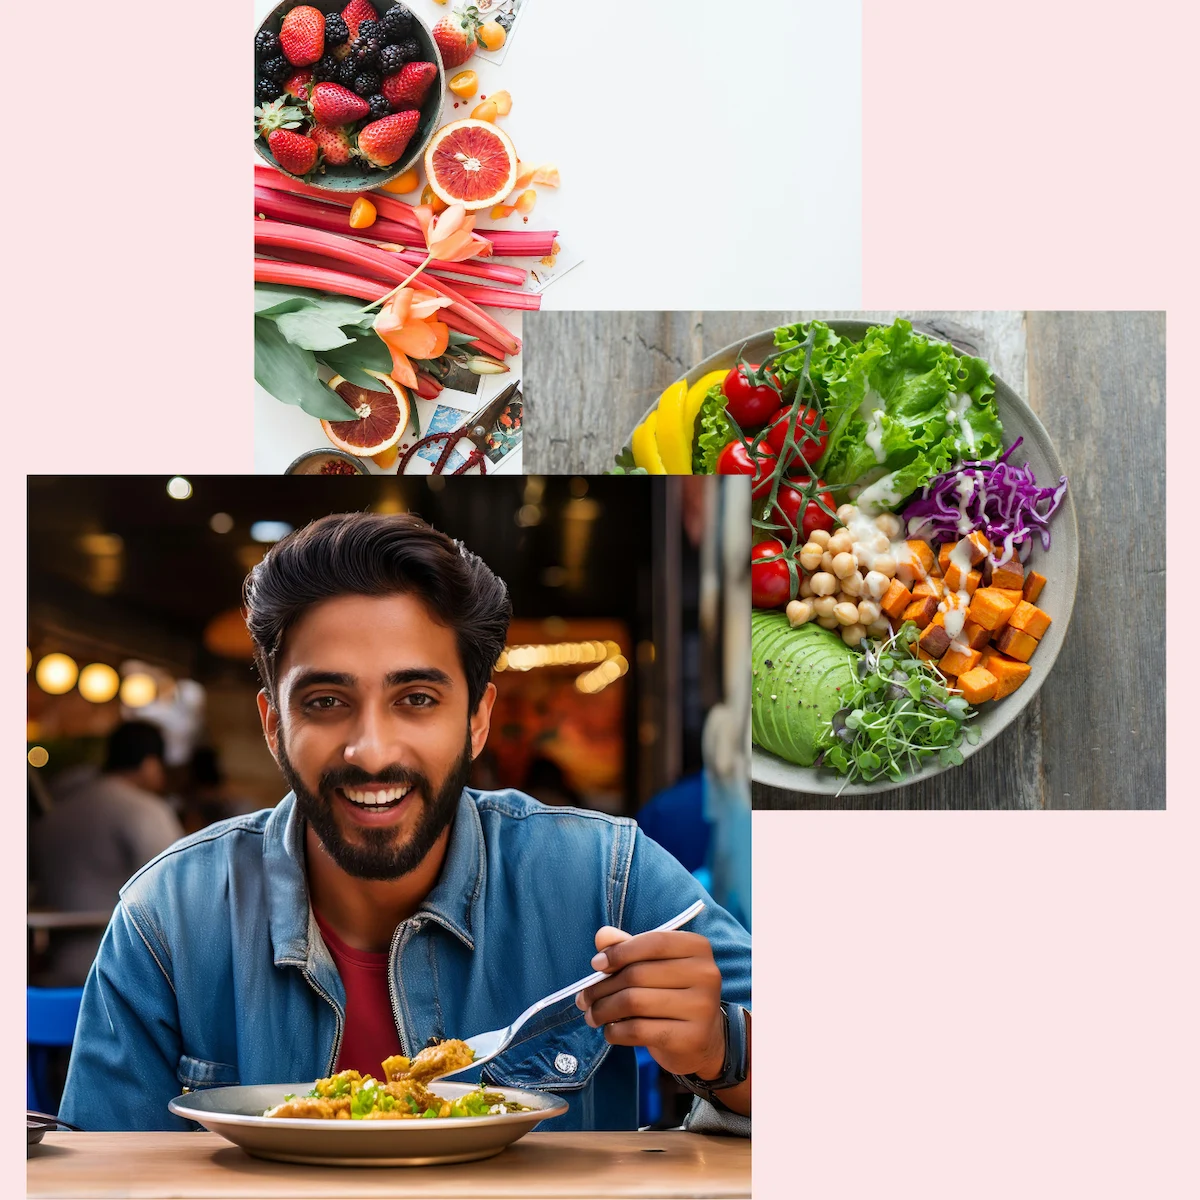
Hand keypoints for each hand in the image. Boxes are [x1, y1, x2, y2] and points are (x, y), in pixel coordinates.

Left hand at [574, 926, 725, 1079]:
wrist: (705, 1041)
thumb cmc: (673, 994)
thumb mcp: (655, 965)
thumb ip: (629, 947)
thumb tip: (601, 936)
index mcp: (697, 947)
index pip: (653, 942)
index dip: (619, 952)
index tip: (596, 965)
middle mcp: (705, 974)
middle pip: (638, 974)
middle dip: (602, 987)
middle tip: (584, 998)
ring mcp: (702, 1007)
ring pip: (634, 1002)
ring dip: (604, 1010)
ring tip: (592, 1015)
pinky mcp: (691, 1038)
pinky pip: (639, 1030)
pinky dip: (616, 1031)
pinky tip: (610, 1031)